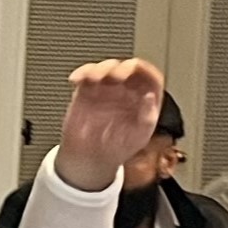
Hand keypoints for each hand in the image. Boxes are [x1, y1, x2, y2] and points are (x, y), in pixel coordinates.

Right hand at [54, 59, 164, 191]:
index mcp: (143, 100)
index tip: (136, 70)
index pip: (149, 77)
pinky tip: (78, 79)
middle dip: (121, 68)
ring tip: (94, 78)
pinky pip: (86, 76)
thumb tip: (150, 96)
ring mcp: (107, 89)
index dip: (144, 70)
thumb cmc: (118, 148)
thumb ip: (147, 117)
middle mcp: (126, 91)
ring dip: (100, 69)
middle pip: (127, 68)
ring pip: (106, 68)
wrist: (92, 159)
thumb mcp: (139, 136)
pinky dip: (82, 73)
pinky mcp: (89, 91)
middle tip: (115, 75)